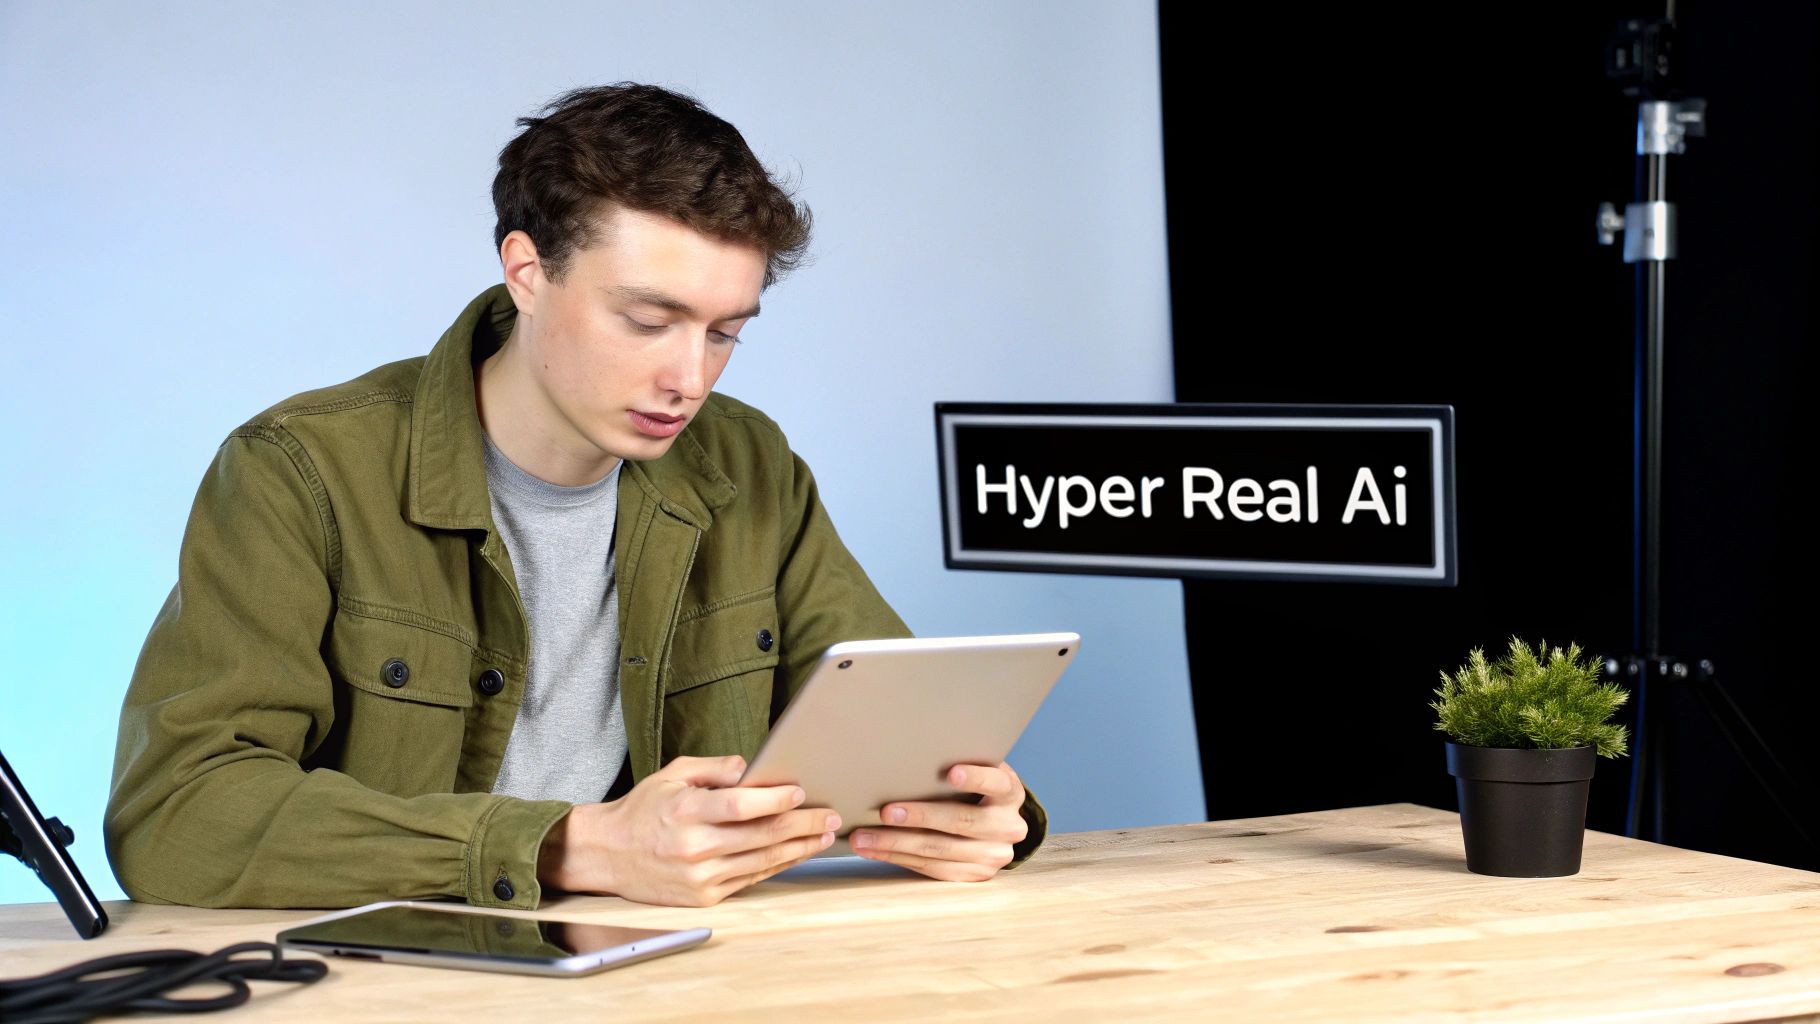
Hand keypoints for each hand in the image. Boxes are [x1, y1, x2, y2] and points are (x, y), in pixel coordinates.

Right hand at [538, 755, 836, 906]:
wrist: (607, 855)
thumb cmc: (642, 810)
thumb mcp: (672, 774)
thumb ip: (714, 769)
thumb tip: (751, 767)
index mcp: (685, 811)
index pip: (739, 806)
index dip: (774, 799)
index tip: (800, 791)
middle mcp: (693, 847)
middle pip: (760, 836)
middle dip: (802, 825)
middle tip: (829, 816)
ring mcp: (700, 877)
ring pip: (761, 862)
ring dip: (798, 849)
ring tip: (822, 836)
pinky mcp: (703, 898)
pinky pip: (750, 880)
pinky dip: (776, 866)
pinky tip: (794, 854)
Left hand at [847, 761, 1026, 881]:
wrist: (997, 825)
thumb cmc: (975, 789)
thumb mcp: (979, 773)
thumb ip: (958, 766)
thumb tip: (907, 755)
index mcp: (1010, 792)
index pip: (995, 782)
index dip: (975, 778)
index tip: (951, 773)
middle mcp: (1008, 826)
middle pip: (960, 821)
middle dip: (919, 817)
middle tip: (885, 812)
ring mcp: (993, 856)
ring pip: (939, 850)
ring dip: (896, 844)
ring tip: (863, 838)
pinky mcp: (976, 875)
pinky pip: (933, 869)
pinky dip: (900, 859)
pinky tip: (875, 851)